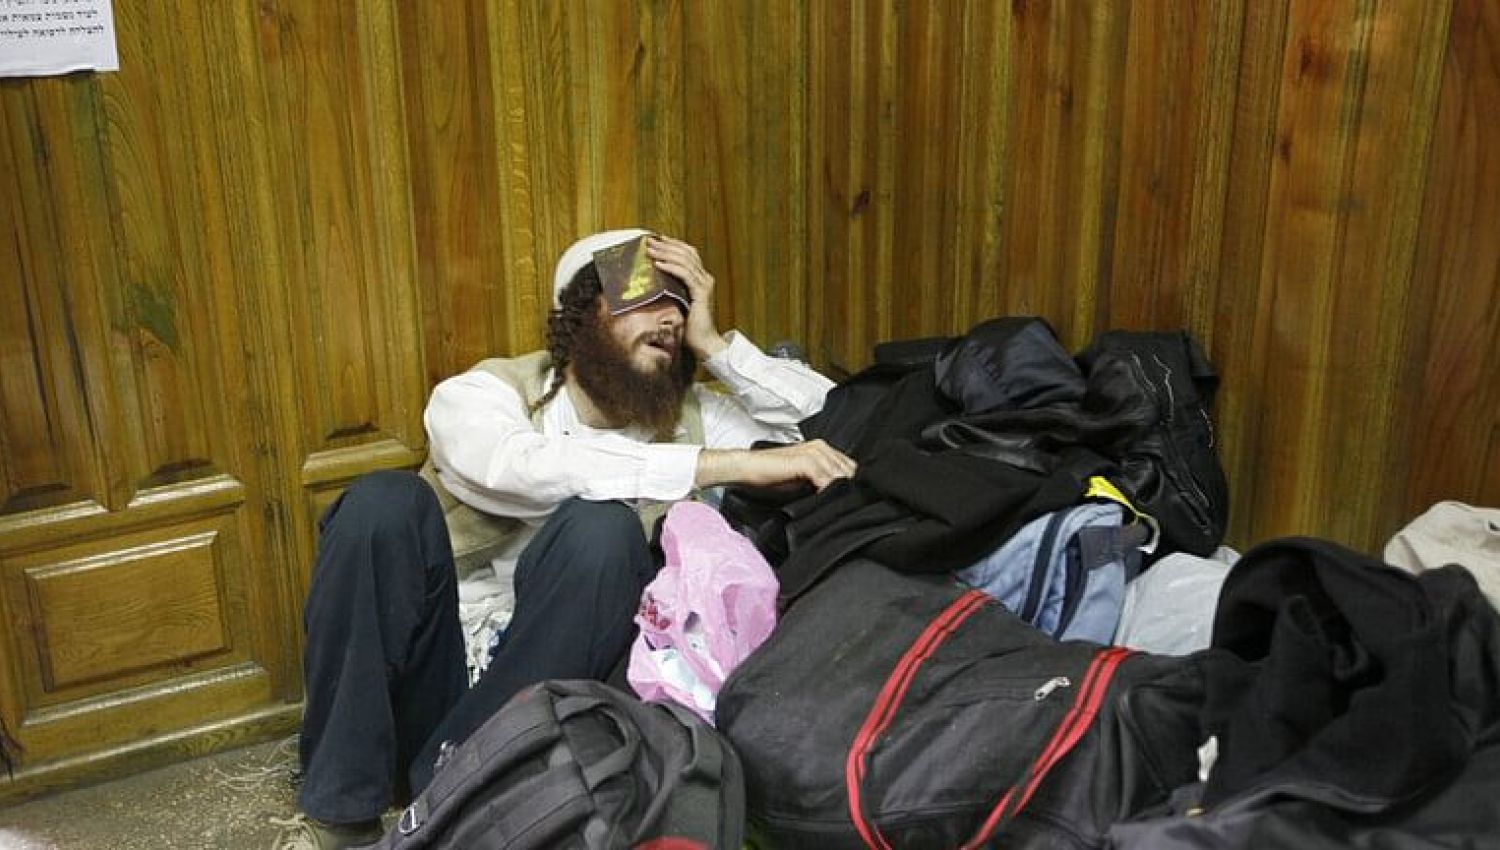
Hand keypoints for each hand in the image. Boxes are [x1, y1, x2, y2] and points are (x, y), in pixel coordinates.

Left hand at [646, 235, 726, 358]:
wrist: (705, 343)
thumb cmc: (691, 328)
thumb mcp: (679, 304)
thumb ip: (672, 291)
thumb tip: (654, 282)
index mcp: (702, 279)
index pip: (689, 254)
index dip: (673, 244)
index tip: (657, 239)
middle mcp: (706, 279)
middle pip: (686, 253)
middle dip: (666, 245)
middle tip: (649, 241)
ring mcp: (705, 285)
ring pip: (685, 261)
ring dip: (665, 253)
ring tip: (650, 250)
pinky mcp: (701, 293)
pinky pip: (685, 275)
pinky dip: (671, 267)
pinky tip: (658, 264)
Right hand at [695, 440, 857, 491]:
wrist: (747, 468)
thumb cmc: (771, 475)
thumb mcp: (803, 479)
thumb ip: (822, 481)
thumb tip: (841, 496)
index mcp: (822, 448)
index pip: (849, 468)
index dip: (851, 485)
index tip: (849, 502)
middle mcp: (821, 447)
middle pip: (849, 472)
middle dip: (848, 489)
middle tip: (845, 507)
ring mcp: (814, 452)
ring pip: (840, 476)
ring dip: (839, 492)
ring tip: (835, 507)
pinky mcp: (805, 460)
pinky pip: (826, 479)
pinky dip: (826, 492)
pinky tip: (822, 502)